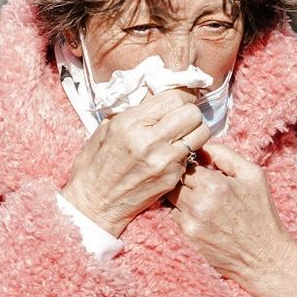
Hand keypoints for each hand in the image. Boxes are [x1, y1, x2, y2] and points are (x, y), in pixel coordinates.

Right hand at [60, 89, 210, 237]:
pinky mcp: (172, 178)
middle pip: (193, 114)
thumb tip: (159, 93)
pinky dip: (186, 151)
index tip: (181, 97)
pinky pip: (192, 155)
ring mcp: (165, 162)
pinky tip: (172, 153)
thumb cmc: (95, 164)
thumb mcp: (107, 127)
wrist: (94, 203)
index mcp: (131, 123)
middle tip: (182, 115)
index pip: (174, 98)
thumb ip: (136, 110)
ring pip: (201, 133)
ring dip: (195, 130)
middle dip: (190, 110)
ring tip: (182, 133)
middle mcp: (150, 141)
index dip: (182, 94)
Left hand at [169, 142, 296, 296]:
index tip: (200, 166)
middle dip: (184, 178)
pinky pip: (175, 215)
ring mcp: (191, 222)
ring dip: (181, 194)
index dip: (192, 163)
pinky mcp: (188, 236)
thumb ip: (226, 156)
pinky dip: (184, 212)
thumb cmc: (261, 214)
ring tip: (201, 198)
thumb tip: (202, 145)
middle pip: (174, 180)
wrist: (263, 256)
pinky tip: (201, 215)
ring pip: (171, 197)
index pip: (186, 163)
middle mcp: (199, 204)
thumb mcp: (253, 176)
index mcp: (215, 185)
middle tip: (199, 182)